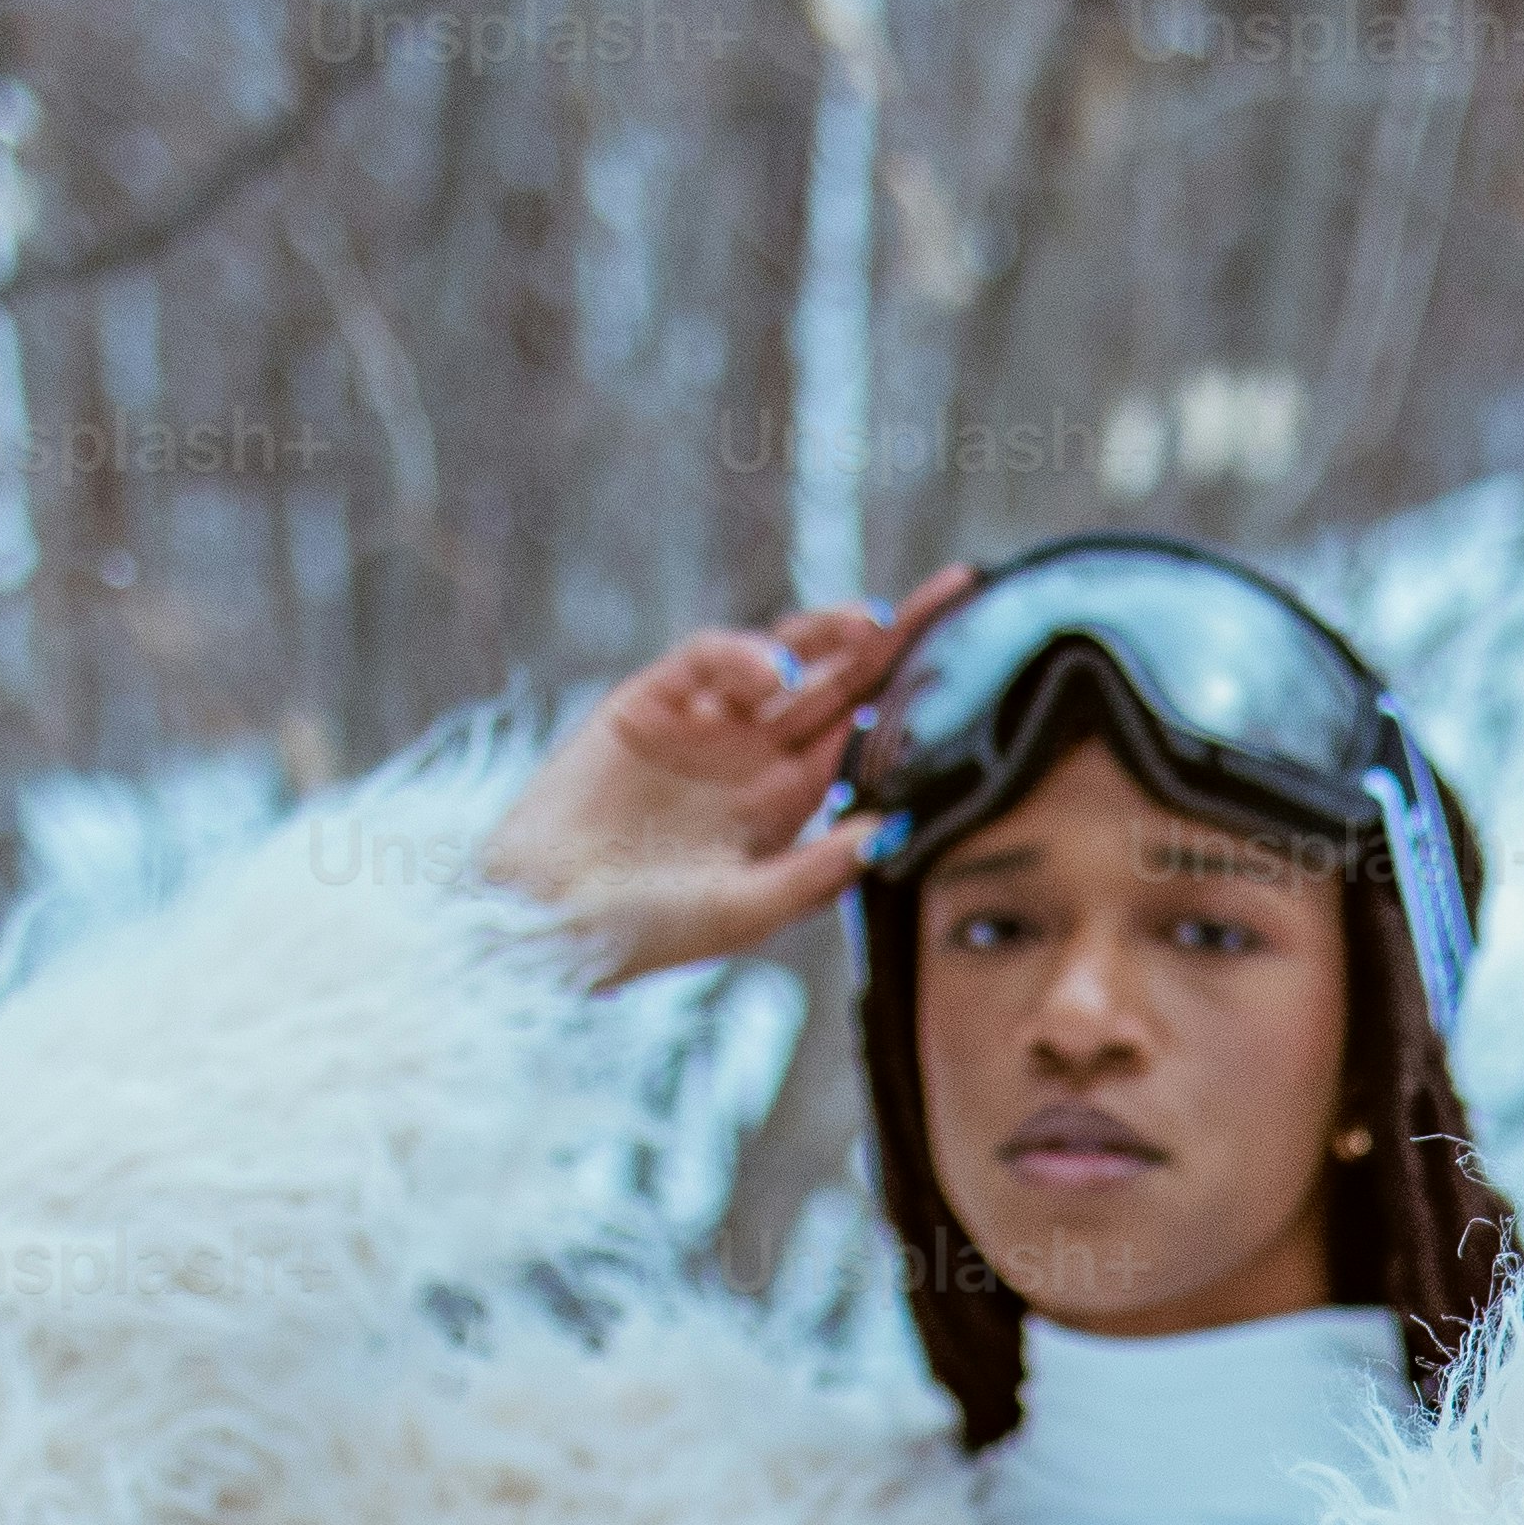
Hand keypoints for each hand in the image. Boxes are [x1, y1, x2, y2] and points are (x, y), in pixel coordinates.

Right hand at [479, 569, 980, 988]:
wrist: (547, 921)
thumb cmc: (647, 929)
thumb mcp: (748, 909)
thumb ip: (820, 871)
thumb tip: (895, 827)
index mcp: (790, 800)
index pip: (867, 734)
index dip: (917, 697)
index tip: (977, 660)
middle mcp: (755, 753)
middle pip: (838, 682)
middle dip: (894, 640)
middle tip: (954, 595)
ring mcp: (704, 722)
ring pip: (780, 659)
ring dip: (827, 636)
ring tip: (869, 625)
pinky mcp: (649, 700)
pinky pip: (704, 661)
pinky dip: (736, 656)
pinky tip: (768, 672)